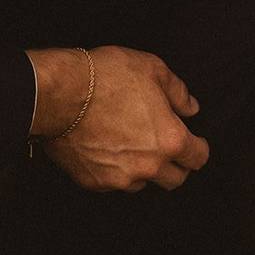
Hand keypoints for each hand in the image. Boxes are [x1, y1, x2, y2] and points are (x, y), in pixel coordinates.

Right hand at [27, 46, 209, 191]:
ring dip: (144, 170)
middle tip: (166, 146)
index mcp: (169, 140)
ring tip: (134, 145)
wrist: (57, 94)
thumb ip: (178, 93)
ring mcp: (119, 178)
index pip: (198, 158)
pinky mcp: (93, 182)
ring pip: (143, 183)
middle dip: (176, 165)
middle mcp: (148, 166)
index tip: (193, 140)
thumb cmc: (108, 77)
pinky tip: (109, 149)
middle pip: (175, 179)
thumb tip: (191, 108)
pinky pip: (114, 183)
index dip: (198, 148)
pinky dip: (116, 170)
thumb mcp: (154, 70)